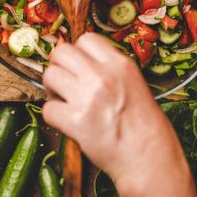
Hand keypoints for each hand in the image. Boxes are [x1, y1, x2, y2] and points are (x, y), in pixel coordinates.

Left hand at [43, 33, 195, 196]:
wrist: (148, 157)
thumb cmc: (143, 124)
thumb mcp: (134, 83)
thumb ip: (109, 69)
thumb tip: (80, 61)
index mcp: (120, 64)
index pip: (86, 39)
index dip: (79, 52)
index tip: (80, 66)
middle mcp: (103, 76)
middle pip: (62, 52)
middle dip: (60, 66)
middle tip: (66, 82)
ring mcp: (88, 97)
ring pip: (49, 75)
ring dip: (52, 89)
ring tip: (65, 101)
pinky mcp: (76, 122)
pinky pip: (48, 108)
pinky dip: (53, 116)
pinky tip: (66, 122)